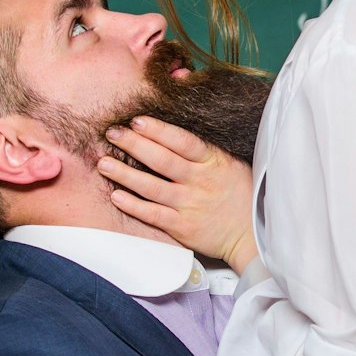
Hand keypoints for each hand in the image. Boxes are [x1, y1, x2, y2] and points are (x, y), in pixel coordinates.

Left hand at [99, 117, 257, 272]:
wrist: (251, 234)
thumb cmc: (241, 195)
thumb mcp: (231, 165)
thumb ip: (205, 151)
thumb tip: (174, 133)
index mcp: (213, 162)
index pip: (183, 141)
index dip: (158, 130)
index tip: (137, 120)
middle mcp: (200, 182)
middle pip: (162, 160)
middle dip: (134, 144)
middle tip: (112, 133)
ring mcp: (190, 205)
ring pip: (151, 186)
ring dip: (124, 173)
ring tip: (104, 162)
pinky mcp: (182, 227)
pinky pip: (152, 214)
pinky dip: (133, 205)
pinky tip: (116, 195)